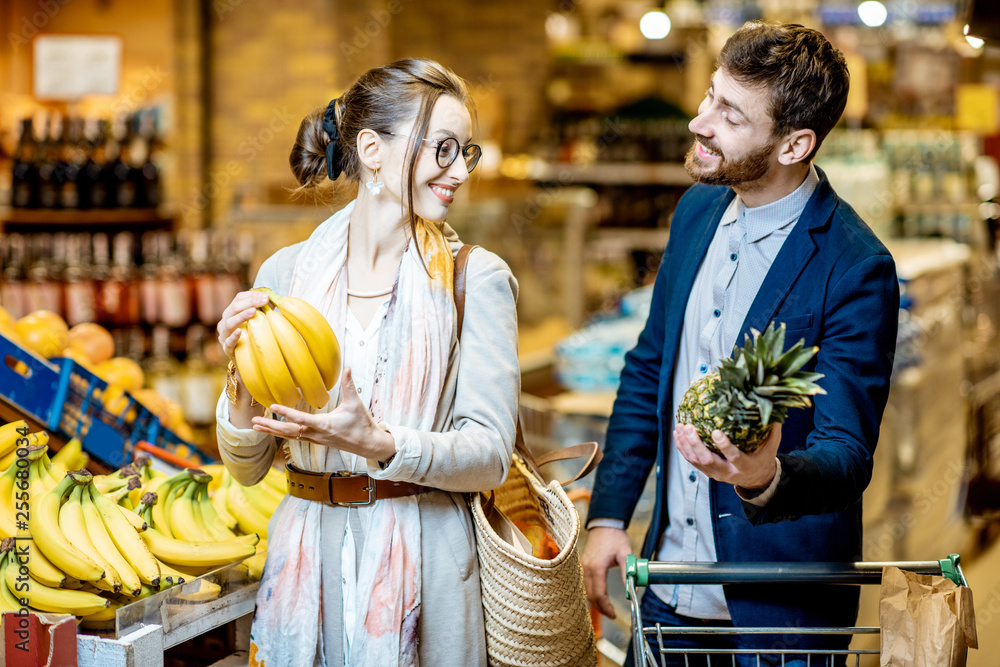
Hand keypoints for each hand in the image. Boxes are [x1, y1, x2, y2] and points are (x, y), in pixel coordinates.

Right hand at [217, 290, 269, 361]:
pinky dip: (233, 336)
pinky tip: (239, 331)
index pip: (238, 299)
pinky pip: (228, 342)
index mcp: (231, 313)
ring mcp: (224, 335)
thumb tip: (271, 299)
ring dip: (241, 316)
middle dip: (250, 302)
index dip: (251, 295)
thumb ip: (262, 310)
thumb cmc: (252, 337)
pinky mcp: (226, 348)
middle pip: (234, 308)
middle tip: (264, 300)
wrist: (246, 359)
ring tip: (253, 311)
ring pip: (229, 323)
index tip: (266, 295)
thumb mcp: (256, 321)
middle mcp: (225, 322)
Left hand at [250, 368, 396, 462]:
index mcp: (325, 425)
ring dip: (272, 431)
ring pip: (289, 436)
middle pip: (289, 432)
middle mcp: (317, 434)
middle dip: (270, 427)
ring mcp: (315, 439)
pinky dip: (281, 434)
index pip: (301, 419)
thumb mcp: (356, 403)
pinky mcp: (315, 440)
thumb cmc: (362, 424)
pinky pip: (294, 438)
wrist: (367, 444)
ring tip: (255, 427)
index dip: (287, 412)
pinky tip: (271, 430)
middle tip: (253, 422)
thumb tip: (347, 368)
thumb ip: (349, 385)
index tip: (273, 406)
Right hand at [581, 526, 632, 618]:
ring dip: (595, 601)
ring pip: (586, 590)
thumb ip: (628, 572)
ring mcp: (583, 566)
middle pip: (590, 595)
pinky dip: (591, 593)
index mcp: (597, 567)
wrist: (605, 523)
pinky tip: (599, 596)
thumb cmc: (615, 537)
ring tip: (606, 608)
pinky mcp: (583, 564)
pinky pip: (585, 583)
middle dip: (600, 607)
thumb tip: (633, 590)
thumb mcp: (625, 554)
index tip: (614, 614)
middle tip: (611, 614)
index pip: (599, 594)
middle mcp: (586, 568)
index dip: (606, 607)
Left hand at [673, 422, 780, 490]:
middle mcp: (728, 472)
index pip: (734, 457)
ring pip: (696, 461)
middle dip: (696, 444)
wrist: (757, 479)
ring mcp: (715, 473)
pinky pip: (691, 461)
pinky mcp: (707, 472)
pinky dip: (682, 448)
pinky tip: (678, 434)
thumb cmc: (763, 457)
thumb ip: (772, 428)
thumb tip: (773, 407)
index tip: (716, 432)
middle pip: (707, 460)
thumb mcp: (772, 445)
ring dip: (686, 444)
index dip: (724, 446)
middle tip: (688, 427)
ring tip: (680, 427)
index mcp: (745, 466)